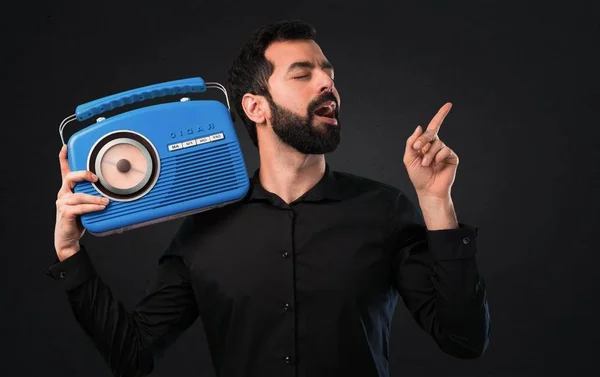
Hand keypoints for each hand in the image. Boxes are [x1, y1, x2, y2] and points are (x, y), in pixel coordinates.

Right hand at [54, 145, 108, 260]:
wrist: (68, 239)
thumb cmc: (78, 220)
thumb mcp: (86, 205)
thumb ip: (94, 196)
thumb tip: (112, 192)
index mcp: (68, 189)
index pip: (64, 171)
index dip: (64, 158)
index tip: (66, 147)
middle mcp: (63, 194)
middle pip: (70, 178)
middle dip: (83, 174)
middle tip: (96, 177)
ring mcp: (62, 203)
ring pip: (79, 196)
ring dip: (94, 198)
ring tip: (106, 201)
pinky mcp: (65, 213)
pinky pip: (80, 208)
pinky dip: (92, 207)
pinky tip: (100, 208)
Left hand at [403, 102, 458, 199]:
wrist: (428, 190)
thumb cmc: (418, 176)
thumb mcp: (409, 158)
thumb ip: (411, 143)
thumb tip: (419, 127)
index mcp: (425, 144)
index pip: (433, 127)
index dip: (441, 115)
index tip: (449, 104)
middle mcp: (436, 145)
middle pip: (431, 132)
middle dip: (423, 139)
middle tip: (417, 149)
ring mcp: (444, 151)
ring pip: (437, 143)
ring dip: (429, 154)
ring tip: (426, 164)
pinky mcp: (452, 157)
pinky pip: (445, 150)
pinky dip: (438, 156)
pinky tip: (436, 165)